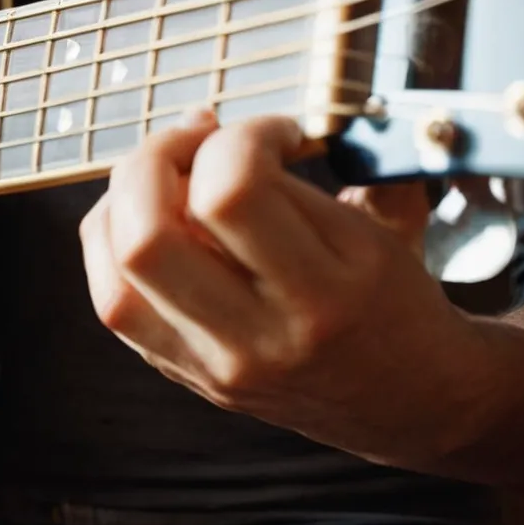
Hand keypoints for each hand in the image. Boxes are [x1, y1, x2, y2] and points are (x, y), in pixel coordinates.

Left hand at [79, 108, 503, 465]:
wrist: (410, 402)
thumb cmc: (393, 299)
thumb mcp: (381, 226)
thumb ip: (305, 170)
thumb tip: (209, 123)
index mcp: (326, 294)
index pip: (233, 192)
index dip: (239, 135)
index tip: (272, 133)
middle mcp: (261, 338)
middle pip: (149, 237)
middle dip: (154, 159)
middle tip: (195, 141)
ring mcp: (212, 361)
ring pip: (118, 269)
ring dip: (124, 199)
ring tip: (166, 175)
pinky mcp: (183, 370)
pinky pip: (113, 298)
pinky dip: (113, 240)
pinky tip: (144, 214)